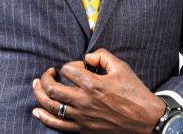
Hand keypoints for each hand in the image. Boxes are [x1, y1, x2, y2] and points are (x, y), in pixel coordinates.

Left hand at [32, 48, 165, 132]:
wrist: (146, 120)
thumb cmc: (134, 92)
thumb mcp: (121, 67)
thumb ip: (101, 56)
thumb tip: (86, 57)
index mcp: (93, 84)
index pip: (67, 70)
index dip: (68, 65)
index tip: (74, 66)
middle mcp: (84, 101)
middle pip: (53, 89)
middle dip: (45, 78)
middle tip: (47, 72)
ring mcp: (82, 117)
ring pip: (52, 106)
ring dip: (39, 94)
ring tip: (36, 85)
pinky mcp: (84, 130)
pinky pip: (59, 125)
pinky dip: (45, 117)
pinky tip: (36, 111)